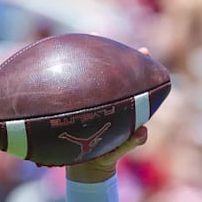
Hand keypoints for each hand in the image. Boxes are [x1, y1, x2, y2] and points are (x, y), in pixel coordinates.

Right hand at [65, 45, 154, 182]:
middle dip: (111, 52)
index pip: (133, 81)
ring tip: (85, 37)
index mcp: (125, 106)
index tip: (144, 50)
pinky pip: (71, 88)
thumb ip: (132, 142)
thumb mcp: (120, 149)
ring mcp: (91, 101)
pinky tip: (58, 62)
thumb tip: (143, 132)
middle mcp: (109, 100)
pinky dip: (67, 75)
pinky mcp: (76, 106)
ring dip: (88, 58)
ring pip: (90, 76)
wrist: (88, 166)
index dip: (139, 65)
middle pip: (112, 72)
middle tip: (101, 35)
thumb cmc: (107, 155)